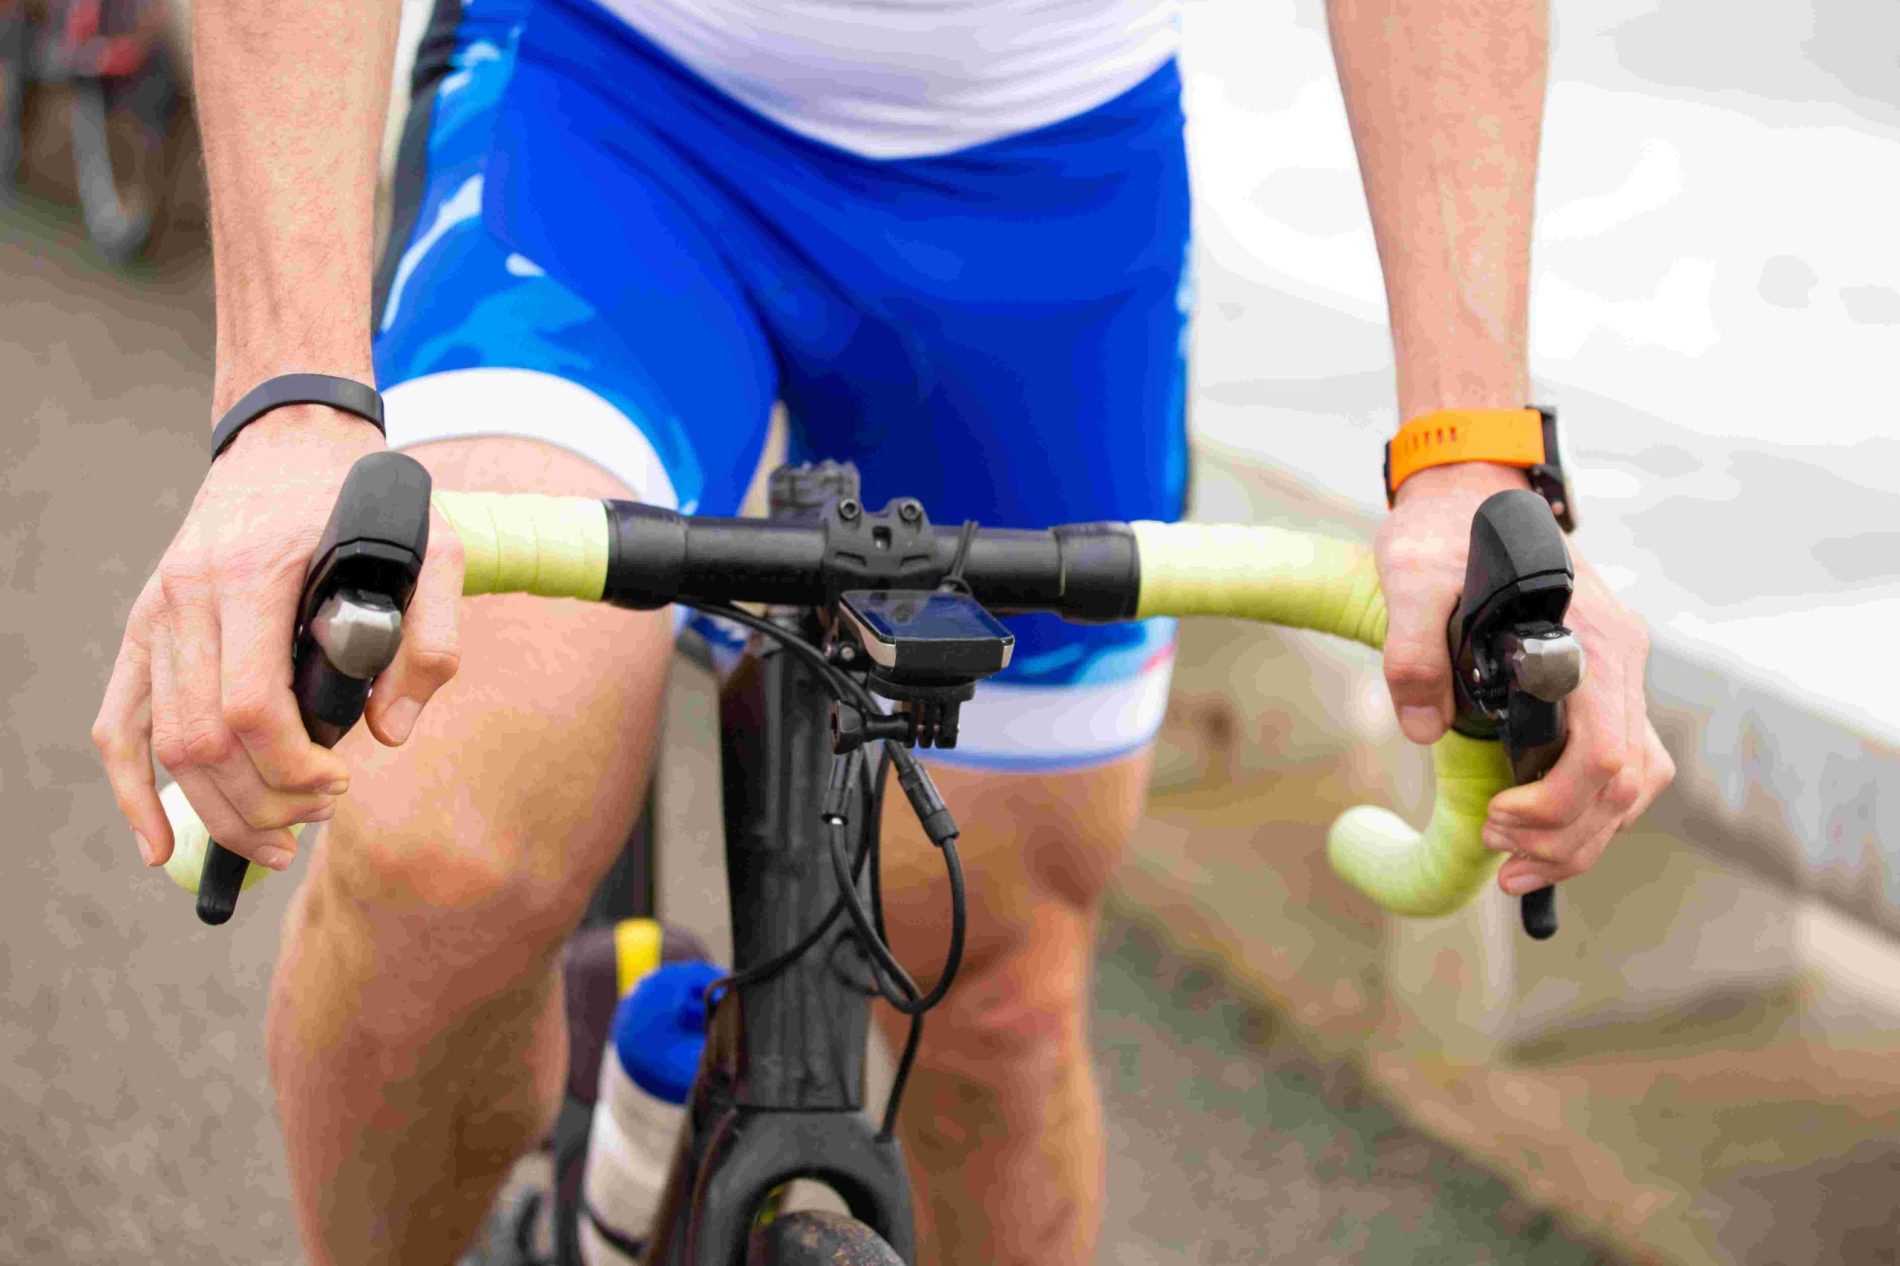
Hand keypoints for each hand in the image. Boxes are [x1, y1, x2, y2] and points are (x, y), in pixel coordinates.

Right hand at [92, 408, 464, 872]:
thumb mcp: (433, 549)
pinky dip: (133, 792)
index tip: (340, 785)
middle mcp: (190, 594)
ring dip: (218, 811)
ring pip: (166, 744)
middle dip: (262, 802)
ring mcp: (158, 612)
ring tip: (277, 841)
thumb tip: (390, 735)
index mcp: (255, 575)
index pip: (254, 706)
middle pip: (204, 740)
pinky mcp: (145, 626)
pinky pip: (118, 723)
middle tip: (319, 815)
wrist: (292, 440)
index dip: (294, 768)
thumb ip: (430, 639)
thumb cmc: (366, 500)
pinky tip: (159, 846)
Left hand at [1374, 462, 1674, 895]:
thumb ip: (1414, 650)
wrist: (1469, 491)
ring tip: (1516, 862)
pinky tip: (1538, 831)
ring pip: (1634, 781)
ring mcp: (1617, 673)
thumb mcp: (1412, 578)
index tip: (1495, 822)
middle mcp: (1619, 660)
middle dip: (1567, 837)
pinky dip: (1586, 809)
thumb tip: (1425, 730)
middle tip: (1501, 861)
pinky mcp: (1601, 683)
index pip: (1605, 750)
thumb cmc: (1444, 531)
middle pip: (1627, 780)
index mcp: (1589, 639)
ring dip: (1582, 835)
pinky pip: (1618, 762)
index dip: (1556, 805)